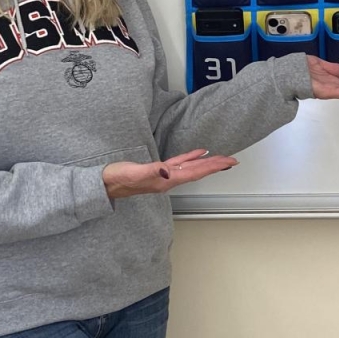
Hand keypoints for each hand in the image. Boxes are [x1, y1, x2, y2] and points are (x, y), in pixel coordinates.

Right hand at [102, 148, 236, 200]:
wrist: (105, 184)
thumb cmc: (117, 179)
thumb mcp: (133, 174)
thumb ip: (150, 172)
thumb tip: (167, 171)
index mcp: (166, 179)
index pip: (196, 172)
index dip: (213, 167)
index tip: (228, 162)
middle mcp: (169, 179)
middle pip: (198, 171)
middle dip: (216, 166)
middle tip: (233, 160)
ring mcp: (164, 175)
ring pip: (192, 168)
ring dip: (207, 163)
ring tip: (221, 159)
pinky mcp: (158, 170)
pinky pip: (180, 163)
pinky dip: (191, 158)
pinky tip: (198, 154)